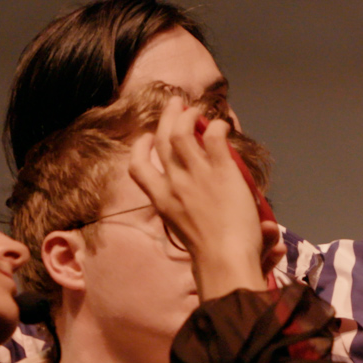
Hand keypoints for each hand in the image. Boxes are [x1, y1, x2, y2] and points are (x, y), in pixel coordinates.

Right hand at [128, 98, 264, 298]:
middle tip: (175, 104)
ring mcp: (195, 174)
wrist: (223, 258)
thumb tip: (208, 210)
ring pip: (182, 130)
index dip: (140, 148)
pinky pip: (214, 136)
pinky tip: (224, 126)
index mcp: (162, 200)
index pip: (138, 167)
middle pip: (162, 139)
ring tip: (197, 108)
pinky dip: (218, 126)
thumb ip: (191, 215)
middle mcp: (174, 183)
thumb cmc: (210, 255)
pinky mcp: (220, 169)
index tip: (148, 138)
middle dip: (167, 118)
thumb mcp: (186, 231)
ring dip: (188, 115)